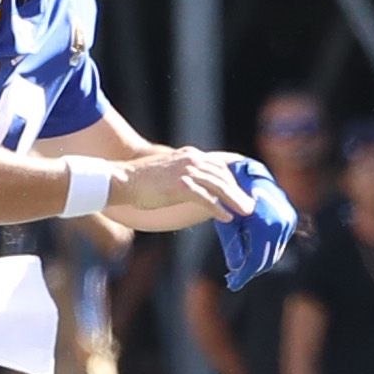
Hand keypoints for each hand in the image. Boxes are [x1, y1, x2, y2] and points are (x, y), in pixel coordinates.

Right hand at [116, 146, 255, 221]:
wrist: (122, 180)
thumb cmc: (143, 181)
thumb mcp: (170, 171)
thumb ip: (187, 176)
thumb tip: (200, 190)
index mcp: (190, 155)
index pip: (221, 163)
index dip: (237, 175)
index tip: (249, 187)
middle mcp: (191, 159)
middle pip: (224, 175)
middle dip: (239, 190)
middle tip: (251, 205)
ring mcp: (186, 171)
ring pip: (219, 185)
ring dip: (235, 199)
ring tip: (246, 212)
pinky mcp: (180, 185)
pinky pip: (206, 197)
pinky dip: (218, 208)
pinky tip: (226, 217)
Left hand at [210, 154, 301, 287]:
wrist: (247, 175)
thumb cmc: (230, 199)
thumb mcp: (227, 223)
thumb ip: (232, 246)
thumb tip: (236, 267)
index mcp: (264, 224)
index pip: (256, 259)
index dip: (243, 275)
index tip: (232, 284)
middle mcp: (280, 222)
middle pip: (266, 259)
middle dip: (249, 271)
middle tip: (233, 279)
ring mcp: (288, 221)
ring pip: (273, 253)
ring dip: (258, 263)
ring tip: (240, 270)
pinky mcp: (290, 220)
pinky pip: (278, 244)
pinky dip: (266, 252)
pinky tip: (251, 256)